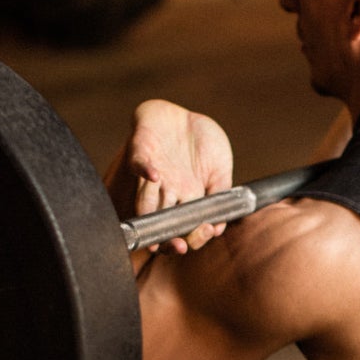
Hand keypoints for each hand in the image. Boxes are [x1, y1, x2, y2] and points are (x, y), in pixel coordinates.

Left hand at [116, 99, 234, 253]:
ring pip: (145, 203)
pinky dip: (145, 171)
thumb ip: (221, 195)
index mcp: (188, 198)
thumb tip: (219, 227)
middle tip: (179, 245)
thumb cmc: (203, 141)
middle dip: (169, 239)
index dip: (192, 236)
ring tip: (159, 229)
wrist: (185, 115)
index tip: (205, 232)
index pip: (186, 227)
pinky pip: (138, 165)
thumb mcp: (221, 168)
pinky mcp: (141, 154)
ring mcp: (153, 176)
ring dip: (151, 217)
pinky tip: (156, 177)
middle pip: (163, 224)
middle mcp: (168, 192)